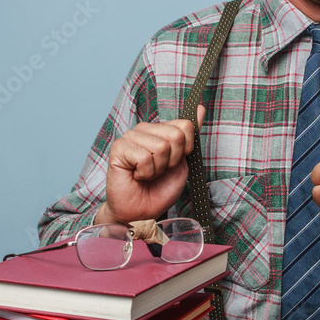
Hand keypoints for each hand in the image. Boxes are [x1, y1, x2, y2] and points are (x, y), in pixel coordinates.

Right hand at [95, 106, 203, 224]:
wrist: (141, 211)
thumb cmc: (159, 189)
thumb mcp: (182, 163)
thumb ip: (190, 137)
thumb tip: (200, 108)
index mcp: (160, 131)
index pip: (185, 125)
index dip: (185, 149)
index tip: (173, 163)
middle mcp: (145, 129)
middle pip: (176, 135)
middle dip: (172, 160)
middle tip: (158, 171)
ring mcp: (130, 137)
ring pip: (161, 146)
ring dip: (157, 168)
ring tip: (147, 174)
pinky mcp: (119, 148)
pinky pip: (144, 157)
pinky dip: (145, 173)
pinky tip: (136, 175)